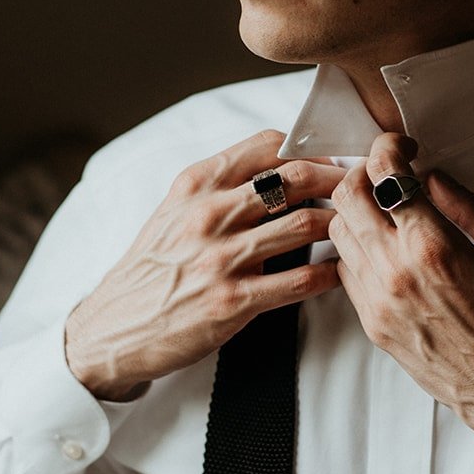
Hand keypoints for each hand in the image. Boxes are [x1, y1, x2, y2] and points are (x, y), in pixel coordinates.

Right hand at [65, 129, 343, 400]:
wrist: (113, 327)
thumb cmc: (152, 268)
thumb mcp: (174, 211)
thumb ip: (220, 186)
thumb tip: (279, 166)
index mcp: (195, 185)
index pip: (267, 145)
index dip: (310, 149)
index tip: (331, 160)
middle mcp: (208, 214)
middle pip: (294, 178)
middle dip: (337, 181)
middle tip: (359, 189)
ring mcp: (220, 258)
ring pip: (303, 225)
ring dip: (340, 224)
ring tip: (356, 228)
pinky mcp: (233, 301)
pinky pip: (299, 280)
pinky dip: (329, 274)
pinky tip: (340, 271)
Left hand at [327, 133, 473, 468]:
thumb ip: (469, 205)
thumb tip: (433, 178)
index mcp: (434, 248)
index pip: (385, 176)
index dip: (388, 148)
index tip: (401, 147)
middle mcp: (396, 272)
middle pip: (346, 198)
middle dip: (362, 172)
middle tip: (385, 172)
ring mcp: (378, 301)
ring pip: (338, 232)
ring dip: (355, 210)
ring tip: (382, 207)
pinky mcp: (371, 323)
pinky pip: (345, 269)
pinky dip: (356, 247)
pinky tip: (383, 245)